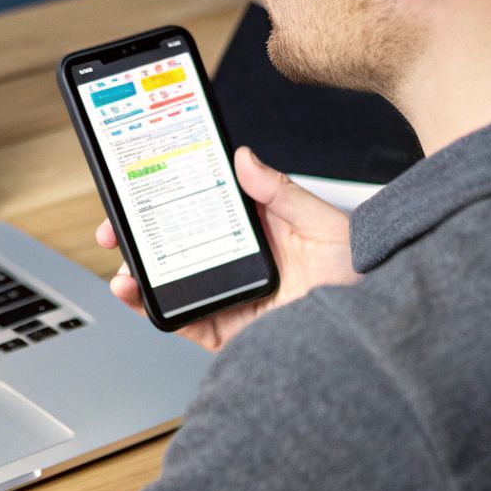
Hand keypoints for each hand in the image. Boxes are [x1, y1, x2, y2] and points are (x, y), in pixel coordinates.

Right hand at [96, 145, 356, 351]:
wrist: (378, 328)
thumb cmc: (360, 275)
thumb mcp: (322, 222)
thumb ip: (280, 191)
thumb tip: (243, 158)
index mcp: (254, 234)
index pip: (197, 212)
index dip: (161, 202)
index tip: (136, 190)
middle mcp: (236, 265)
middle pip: (172, 248)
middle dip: (134, 238)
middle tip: (113, 229)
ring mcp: (228, 298)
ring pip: (169, 284)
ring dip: (135, 273)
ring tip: (122, 264)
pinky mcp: (227, 332)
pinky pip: (183, 322)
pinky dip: (153, 310)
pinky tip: (136, 293)